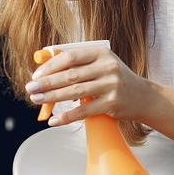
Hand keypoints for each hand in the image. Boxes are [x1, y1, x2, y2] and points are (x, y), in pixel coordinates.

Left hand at [25, 46, 159, 126]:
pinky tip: (54, 121)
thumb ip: (77, 64)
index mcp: (101, 53)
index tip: (36, 75)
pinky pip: (83, 111)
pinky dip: (66, 117)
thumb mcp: (100, 64)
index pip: (70, 57)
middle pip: (70, 75)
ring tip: (37, 100)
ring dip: (52, 97)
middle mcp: (107, 67)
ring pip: (74, 92)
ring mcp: (110, 86)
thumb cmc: (115, 79)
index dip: (50, 66)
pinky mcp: (112, 104)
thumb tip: (45, 67)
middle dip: (46, 82)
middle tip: (30, 88)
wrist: (143, 97)